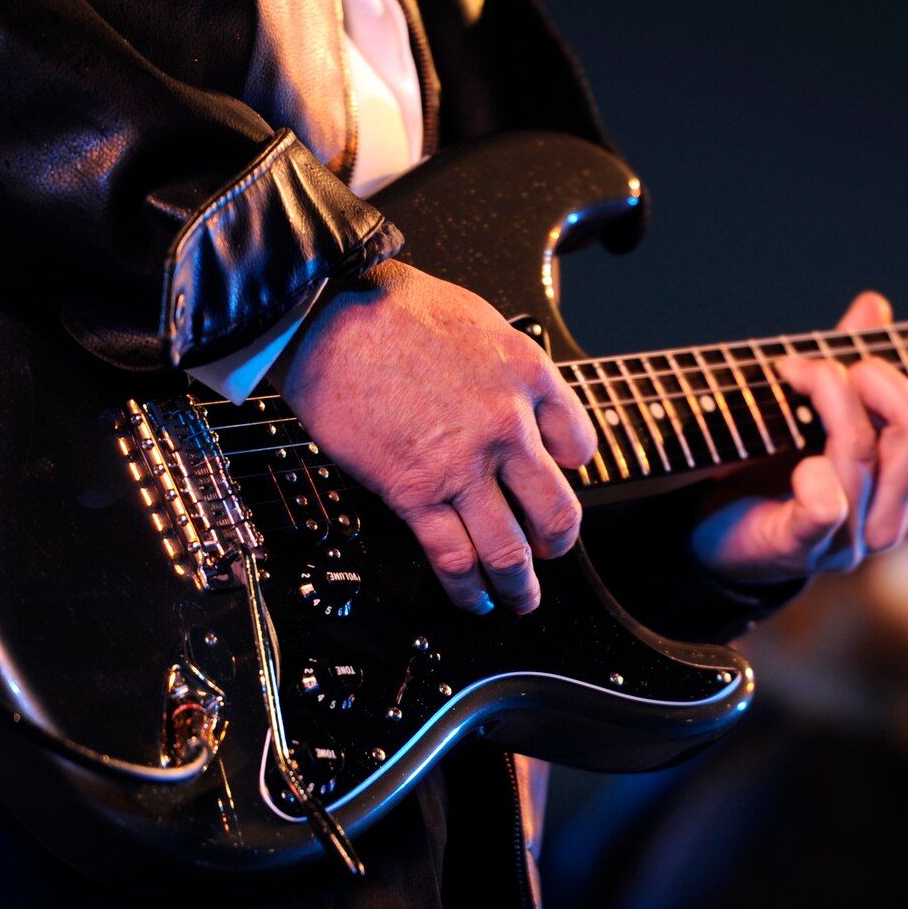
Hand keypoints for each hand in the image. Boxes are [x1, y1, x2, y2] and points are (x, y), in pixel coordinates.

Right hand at [277, 261, 594, 613]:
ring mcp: (462, 466)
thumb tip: (518, 403)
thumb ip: (510, 369)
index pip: (579, 445)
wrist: (328, 314)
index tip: (559, 483)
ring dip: (519, 585)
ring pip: (509, 549)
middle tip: (551, 554)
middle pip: (557, 511)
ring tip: (520, 599)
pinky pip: (454, 557)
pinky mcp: (414, 492)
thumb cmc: (391, 309)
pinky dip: (468, 589)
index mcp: (529, 378)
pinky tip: (473, 598)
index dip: (572, 473)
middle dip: (557, 545)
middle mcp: (506, 427)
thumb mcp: (481, 321)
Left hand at [691, 292, 907, 582]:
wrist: (711, 539)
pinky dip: (813, 476)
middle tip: (819, 367)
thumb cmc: (769, 470)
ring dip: (825, 397)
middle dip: (876, 377)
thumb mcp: (816, 413)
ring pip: (864, 452)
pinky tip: (796, 465)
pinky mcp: (801, 548)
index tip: (855, 367)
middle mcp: (892, 516)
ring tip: (789, 377)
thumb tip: (873, 305)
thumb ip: (850, 363)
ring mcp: (850, 539)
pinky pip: (827, 508)